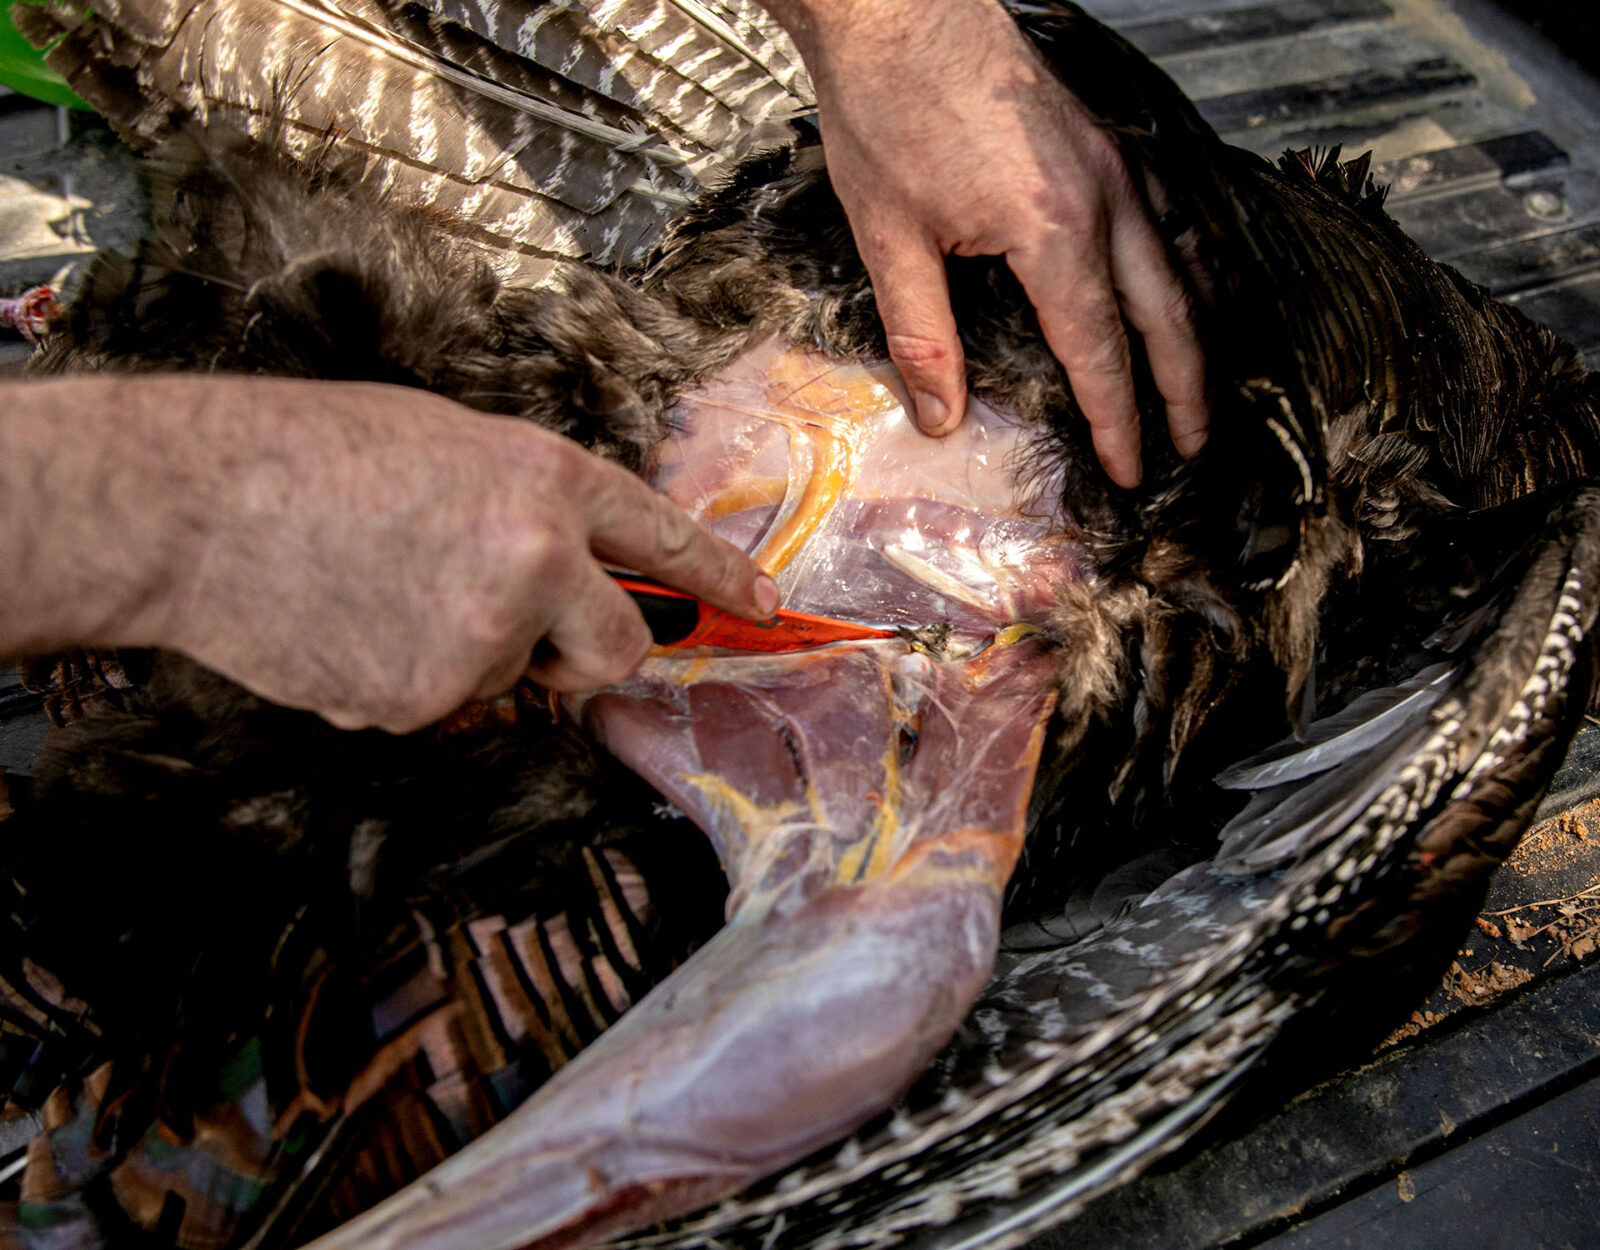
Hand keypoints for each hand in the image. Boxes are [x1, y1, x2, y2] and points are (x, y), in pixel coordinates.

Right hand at [1, 377, 776, 731]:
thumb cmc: (304, 453)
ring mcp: (482, 639)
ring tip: (380, 593)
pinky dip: (403, 679)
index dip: (720, 576)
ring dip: (468, 656)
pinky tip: (345, 627)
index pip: (662, 537)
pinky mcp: (423, 701)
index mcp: (544, 479)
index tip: (765, 604)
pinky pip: (439, 706)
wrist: (190, 504)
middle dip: (588, 654)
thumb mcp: (444, 443)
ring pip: (511, 680)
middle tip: (526, 630)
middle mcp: (534, 561)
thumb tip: (563, 570)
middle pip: (618, 651)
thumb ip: (523, 507)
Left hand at [768, 0, 1207, 486]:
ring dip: (1195, 331)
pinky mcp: (1103, 136)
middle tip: (1197, 446)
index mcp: (1053, 229)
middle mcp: (1103, 195)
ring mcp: (1112, 160)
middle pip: (1165, 315)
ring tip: (1201, 384)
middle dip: (1185, 390)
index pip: (1099, 351)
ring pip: (1179, 262)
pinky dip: (1184, 261)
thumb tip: (940, 414)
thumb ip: (922, 336)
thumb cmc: (888, 108)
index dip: (1118, 419)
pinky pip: (1166, 211)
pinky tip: (1181, 284)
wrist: (896, 10)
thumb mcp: (889, 239)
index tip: (1132, 469)